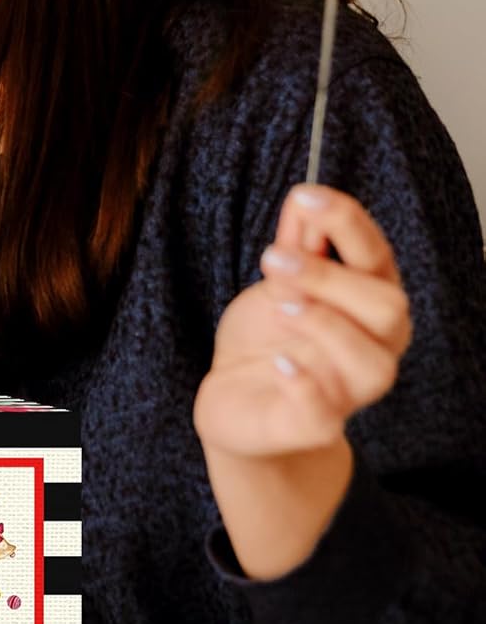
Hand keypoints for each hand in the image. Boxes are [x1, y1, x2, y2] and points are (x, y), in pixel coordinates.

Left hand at [194, 184, 410, 462]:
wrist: (235, 403)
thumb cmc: (266, 339)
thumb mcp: (274, 285)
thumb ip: (294, 247)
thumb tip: (304, 198)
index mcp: (367, 304)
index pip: (377, 258)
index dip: (347, 223)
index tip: (305, 197)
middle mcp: (373, 347)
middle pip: (388, 308)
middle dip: (330, 277)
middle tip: (273, 258)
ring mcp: (348, 391)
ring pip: (373, 363)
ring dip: (325, 325)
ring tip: (278, 305)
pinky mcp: (315, 426)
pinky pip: (325, 412)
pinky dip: (304, 383)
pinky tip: (279, 361)